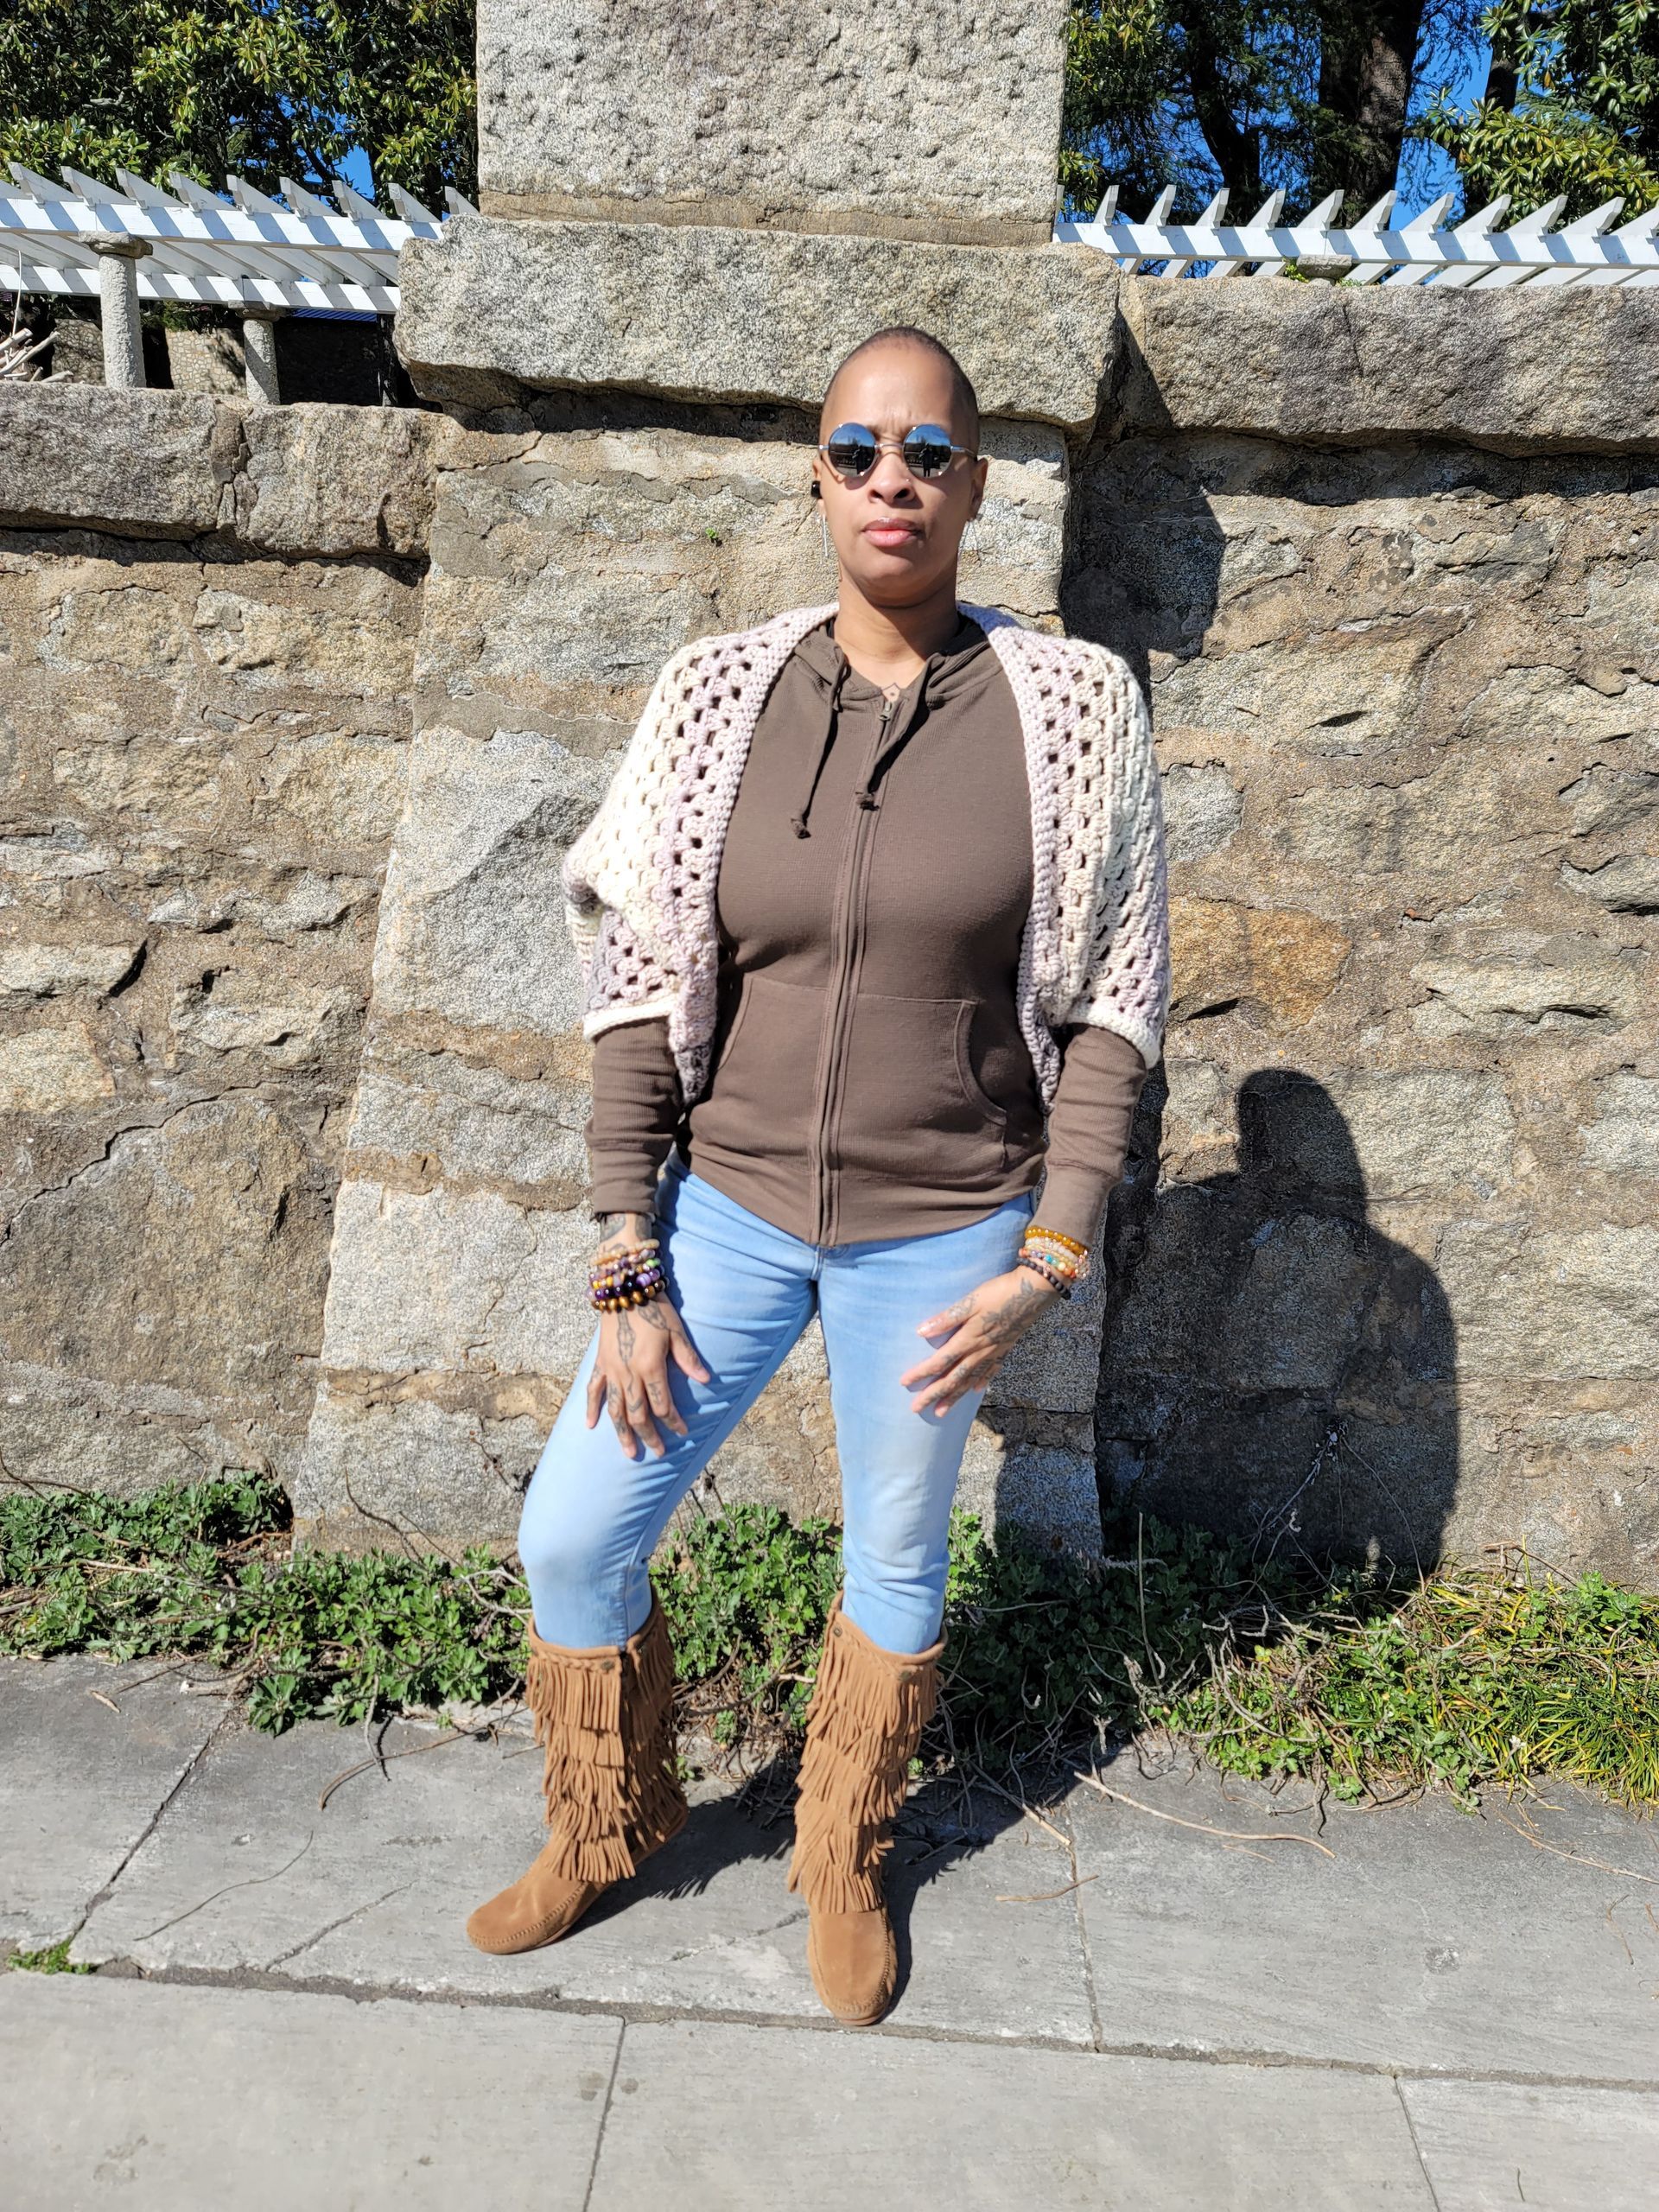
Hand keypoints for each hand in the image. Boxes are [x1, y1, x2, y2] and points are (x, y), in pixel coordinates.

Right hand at [586, 1295, 710, 1457]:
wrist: (624, 1289)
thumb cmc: (654, 1309)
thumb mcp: (676, 1332)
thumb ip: (688, 1358)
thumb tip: (706, 1379)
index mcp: (650, 1367)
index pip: (662, 1405)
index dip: (673, 1421)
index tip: (683, 1432)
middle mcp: (628, 1374)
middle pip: (639, 1414)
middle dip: (650, 1436)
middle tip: (659, 1452)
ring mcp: (611, 1371)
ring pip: (615, 1410)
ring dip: (622, 1433)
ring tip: (629, 1453)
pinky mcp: (600, 1363)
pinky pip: (593, 1391)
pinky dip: (591, 1409)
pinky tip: (590, 1426)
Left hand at [898, 1265, 1058, 1417]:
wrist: (1034, 1291)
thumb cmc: (999, 1292)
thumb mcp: (971, 1301)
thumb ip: (947, 1318)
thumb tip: (921, 1331)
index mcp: (969, 1339)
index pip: (940, 1361)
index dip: (922, 1372)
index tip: (904, 1383)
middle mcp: (981, 1351)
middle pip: (953, 1378)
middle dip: (934, 1394)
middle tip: (916, 1409)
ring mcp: (994, 1352)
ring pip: (970, 1380)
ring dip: (954, 1397)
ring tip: (941, 1412)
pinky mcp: (1005, 1348)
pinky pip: (991, 1371)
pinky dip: (982, 1382)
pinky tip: (976, 1391)